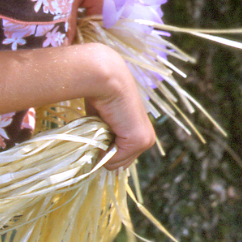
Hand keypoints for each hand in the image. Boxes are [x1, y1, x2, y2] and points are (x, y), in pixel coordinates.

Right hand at [85, 47, 155, 170]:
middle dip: (105, 151)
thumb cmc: (100, 93)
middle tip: (97, 128)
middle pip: (119, 162)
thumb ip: (103, 135)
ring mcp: (145, 140)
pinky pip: (114, 160)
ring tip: (101, 124)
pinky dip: (103, 150)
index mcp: (139, 131)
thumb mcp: (102, 119)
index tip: (96, 133)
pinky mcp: (139, 140)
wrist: (107, 78)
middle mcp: (146, 137)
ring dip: (103, 150)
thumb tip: (95, 153)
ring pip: (116, 163)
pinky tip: (103, 127)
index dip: (105, 149)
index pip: (121, 155)